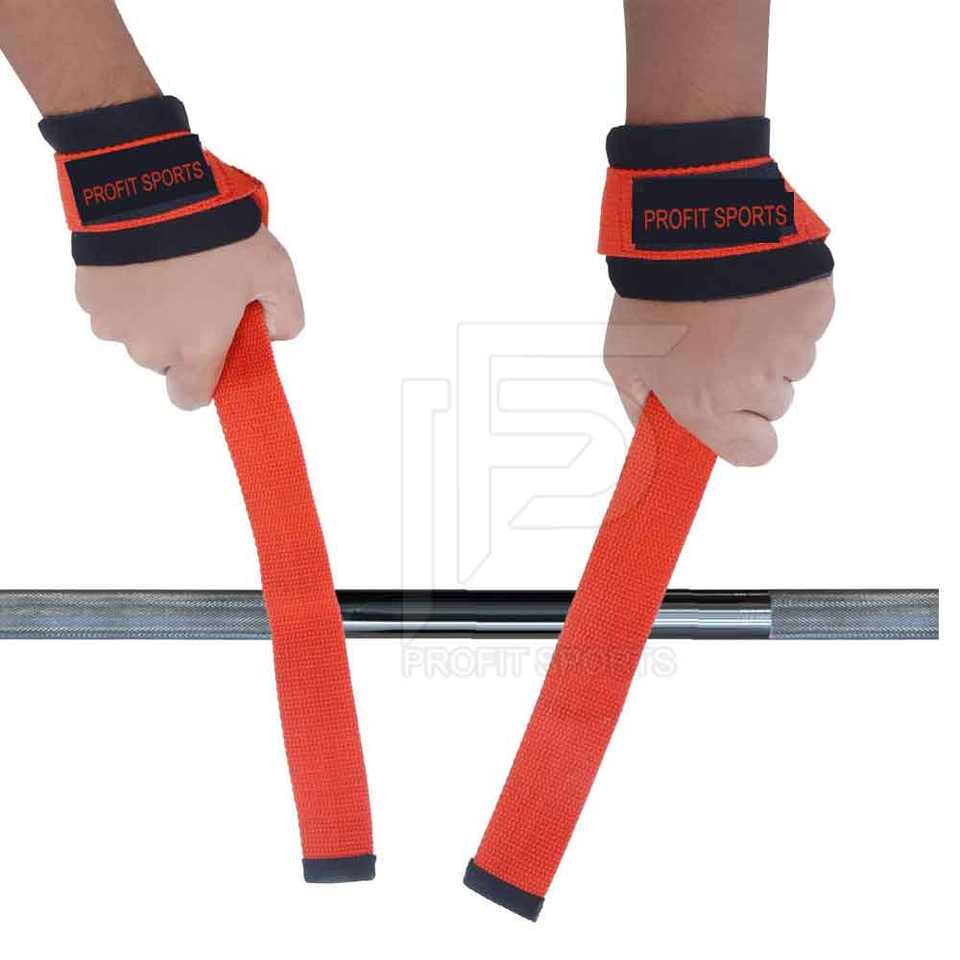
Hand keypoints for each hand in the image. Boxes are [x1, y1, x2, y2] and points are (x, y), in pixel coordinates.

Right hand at [75, 226, 304, 409]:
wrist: (152, 188)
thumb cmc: (217, 233)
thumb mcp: (276, 271)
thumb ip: (287, 316)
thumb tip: (272, 335)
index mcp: (196, 351)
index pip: (190, 398)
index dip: (202, 381)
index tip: (213, 352)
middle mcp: (149, 347)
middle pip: (163, 361)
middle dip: (179, 337)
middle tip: (197, 295)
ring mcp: (114, 323)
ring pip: (134, 333)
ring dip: (150, 314)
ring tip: (170, 271)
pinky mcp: (88, 296)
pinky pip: (110, 305)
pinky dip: (125, 291)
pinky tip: (143, 259)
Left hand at [603, 277, 834, 465]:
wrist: (686, 228)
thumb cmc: (649, 296)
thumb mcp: (623, 360)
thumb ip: (643, 407)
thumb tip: (658, 438)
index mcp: (708, 405)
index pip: (756, 453)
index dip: (746, 436)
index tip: (735, 419)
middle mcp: (755, 384)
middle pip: (773, 404)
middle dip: (752, 383)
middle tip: (720, 343)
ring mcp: (792, 345)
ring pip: (794, 364)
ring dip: (771, 346)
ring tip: (734, 309)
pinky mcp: (815, 308)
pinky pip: (810, 325)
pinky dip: (789, 312)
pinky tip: (757, 290)